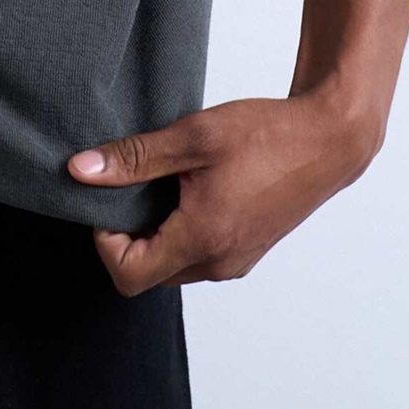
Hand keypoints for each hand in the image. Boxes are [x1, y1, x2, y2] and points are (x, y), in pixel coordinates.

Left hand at [67, 90, 381, 294]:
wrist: (328, 140)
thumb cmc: (266, 134)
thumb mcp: (193, 137)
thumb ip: (134, 158)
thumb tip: (80, 171)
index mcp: (203, 238)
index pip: (128, 275)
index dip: (105, 241)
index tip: (109, 200)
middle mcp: (220, 263)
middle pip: (148, 274)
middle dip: (128, 236)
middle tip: (133, 185)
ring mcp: (236, 261)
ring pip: (173, 266)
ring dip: (155, 233)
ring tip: (165, 182)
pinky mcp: (247, 251)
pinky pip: (198, 256)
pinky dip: (181, 232)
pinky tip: (189, 188)